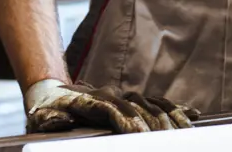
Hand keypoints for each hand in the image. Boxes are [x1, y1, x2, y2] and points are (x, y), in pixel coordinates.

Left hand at [25, 80, 196, 133]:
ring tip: (187, 132)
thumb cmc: (44, 110)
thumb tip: (61, 120)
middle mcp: (111, 96)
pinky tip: (191, 116)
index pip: (116, 112)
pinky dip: (174, 109)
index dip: (130, 122)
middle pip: (141, 109)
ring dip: (171, 118)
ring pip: (152, 105)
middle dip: (157, 125)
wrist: (49, 91)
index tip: (141, 134)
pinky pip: (156, 103)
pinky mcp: (129, 101)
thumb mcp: (40, 117)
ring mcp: (122, 97)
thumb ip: (51, 120)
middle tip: (172, 139)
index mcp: (91, 101)